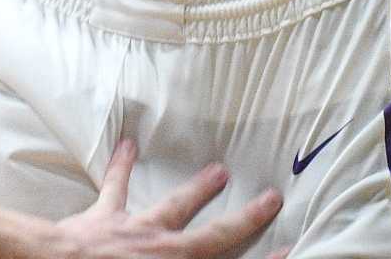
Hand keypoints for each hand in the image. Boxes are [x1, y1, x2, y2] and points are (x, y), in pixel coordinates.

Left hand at [49, 141, 284, 258]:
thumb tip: (205, 258)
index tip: (287, 249)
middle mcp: (164, 249)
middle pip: (213, 234)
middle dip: (244, 219)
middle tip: (269, 198)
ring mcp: (135, 230)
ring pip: (174, 205)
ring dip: (197, 188)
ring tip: (219, 169)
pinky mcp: (104, 218)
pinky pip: (115, 188)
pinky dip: (122, 166)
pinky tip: (128, 144)